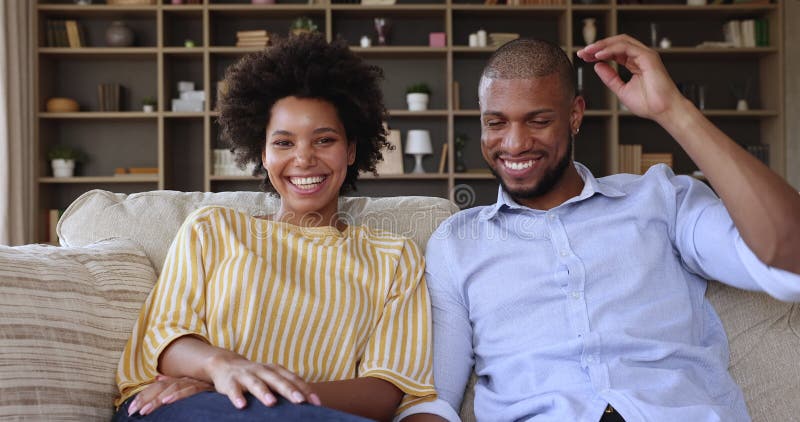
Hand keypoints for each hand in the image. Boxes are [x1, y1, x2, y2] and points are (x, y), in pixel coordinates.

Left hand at [127, 374, 212, 415]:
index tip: (132, 409)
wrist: (235, 379)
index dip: (144, 396)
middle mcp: (186, 380)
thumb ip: (176, 383)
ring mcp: (195, 383)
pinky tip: (168, 401)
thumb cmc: (212, 389)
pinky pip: (190, 390)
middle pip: (162, 387)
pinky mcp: (205, 387)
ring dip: (158, 400)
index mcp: (181, 381)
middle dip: (146, 398)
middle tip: (134, 411)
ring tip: (146, 410)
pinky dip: (178, 395)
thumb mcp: (192, 386)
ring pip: (173, 389)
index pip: (158, 387)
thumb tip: (157, 378)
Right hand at [204, 352, 321, 409]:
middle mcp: (262, 370)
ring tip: (271, 403)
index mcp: (275, 370)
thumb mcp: (271, 378)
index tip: (316, 403)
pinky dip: (237, 397)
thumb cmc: (256, 375)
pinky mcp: (231, 382)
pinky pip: (234, 390)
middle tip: (300, 401)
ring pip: (256, 383)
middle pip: (277, 380)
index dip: (305, 390)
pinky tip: (241, 406)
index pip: (293, 379)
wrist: (225, 364)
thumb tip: (309, 402)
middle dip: (289, 390)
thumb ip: (286, 387)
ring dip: (264, 392)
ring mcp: (246, 375)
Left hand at [577, 34, 686, 122]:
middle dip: (597, 46)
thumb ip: (610, 78)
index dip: (598, 52)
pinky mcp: (648, 56)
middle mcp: (640, 56)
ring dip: (602, 45)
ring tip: (588, 52)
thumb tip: (597, 66)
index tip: (584, 57)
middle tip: (582, 52)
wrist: (663, 111)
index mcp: (635, 63)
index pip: (614, 52)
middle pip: (616, 43)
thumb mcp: (621, 90)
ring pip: (621, 42)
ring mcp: (645, 55)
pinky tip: (599, 55)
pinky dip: (610, 49)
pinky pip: (626, 48)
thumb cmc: (649, 104)